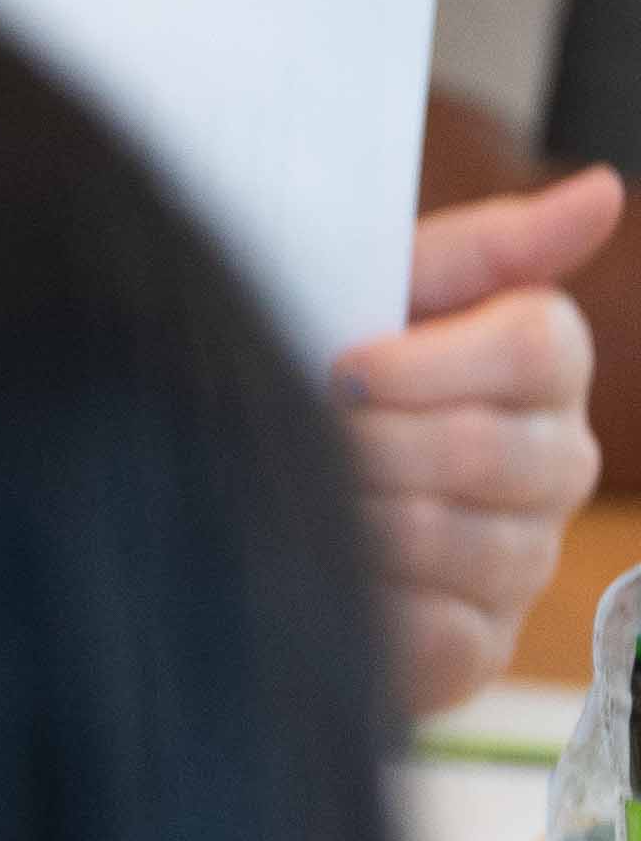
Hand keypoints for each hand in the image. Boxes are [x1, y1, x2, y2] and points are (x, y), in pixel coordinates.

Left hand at [345, 168, 619, 715]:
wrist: (239, 503)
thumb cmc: (318, 381)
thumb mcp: (380, 296)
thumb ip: (483, 249)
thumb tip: (601, 191)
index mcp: (541, 369)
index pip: (538, 348)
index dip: (427, 363)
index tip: (341, 368)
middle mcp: (554, 465)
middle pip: (489, 449)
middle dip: (368, 446)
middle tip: (300, 440)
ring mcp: (521, 562)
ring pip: (451, 540)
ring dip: (348, 519)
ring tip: (291, 500)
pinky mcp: (476, 649)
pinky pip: (435, 631)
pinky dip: (359, 601)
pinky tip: (317, 571)